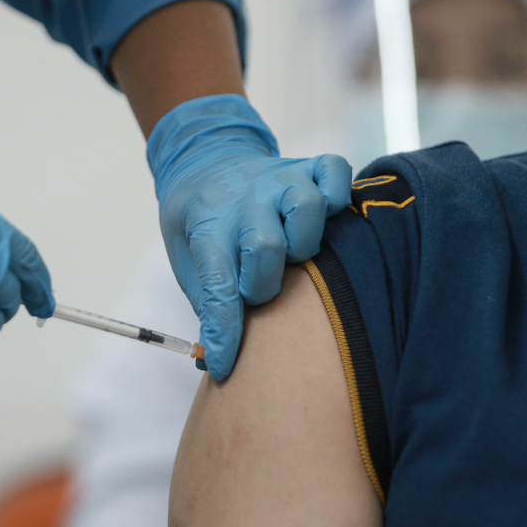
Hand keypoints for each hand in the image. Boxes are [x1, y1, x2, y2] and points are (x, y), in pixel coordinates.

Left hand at [147, 94, 351, 379]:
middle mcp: (245, 201)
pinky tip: (327, 213)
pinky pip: (335, 171)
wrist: (204, 164)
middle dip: (266, 281)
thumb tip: (211, 362)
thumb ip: (207, 306)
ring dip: (304, 239)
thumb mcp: (189, 265)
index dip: (224, 330)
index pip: (216, 285)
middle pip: (265, 246)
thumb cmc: (203, 228)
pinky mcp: (307, 166)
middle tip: (260, 286)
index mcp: (208, 228)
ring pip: (306, 205)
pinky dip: (338, 192)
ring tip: (296, 252)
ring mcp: (278, 180)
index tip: (224, 363)